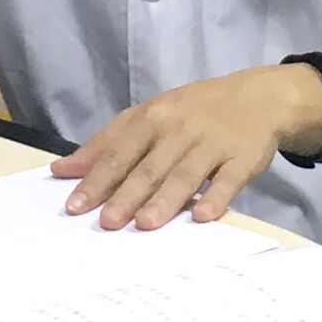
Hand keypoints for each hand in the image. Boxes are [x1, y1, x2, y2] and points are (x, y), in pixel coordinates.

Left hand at [56, 64, 321, 228]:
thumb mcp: (148, 116)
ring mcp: (213, 143)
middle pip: (149, 166)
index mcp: (152, 118)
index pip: (119, 151)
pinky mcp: (243, 157)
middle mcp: (180, 129)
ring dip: (165, 199)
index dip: (96, 178)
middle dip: (127, 194)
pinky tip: (204, 216)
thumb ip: (107, 142)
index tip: (74, 206)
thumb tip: (63, 170)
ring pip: (185, 173)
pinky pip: (229, 179)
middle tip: (107, 222)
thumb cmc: (193, 111)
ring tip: (145, 224)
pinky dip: (216, 196)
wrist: (258, 97)